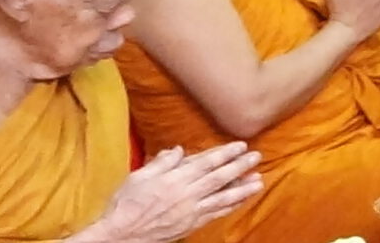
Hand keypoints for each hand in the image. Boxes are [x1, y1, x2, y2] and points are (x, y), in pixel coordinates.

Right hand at [84, 143, 263, 242]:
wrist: (121, 235)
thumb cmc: (125, 204)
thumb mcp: (138, 176)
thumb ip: (161, 162)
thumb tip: (178, 150)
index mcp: (174, 180)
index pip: (206, 163)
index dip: (225, 153)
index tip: (241, 145)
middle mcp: (186, 194)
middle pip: (219, 178)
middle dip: (240, 166)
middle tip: (257, 157)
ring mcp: (190, 211)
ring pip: (222, 198)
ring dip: (243, 189)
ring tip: (259, 180)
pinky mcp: (191, 224)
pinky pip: (216, 214)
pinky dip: (230, 206)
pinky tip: (242, 200)